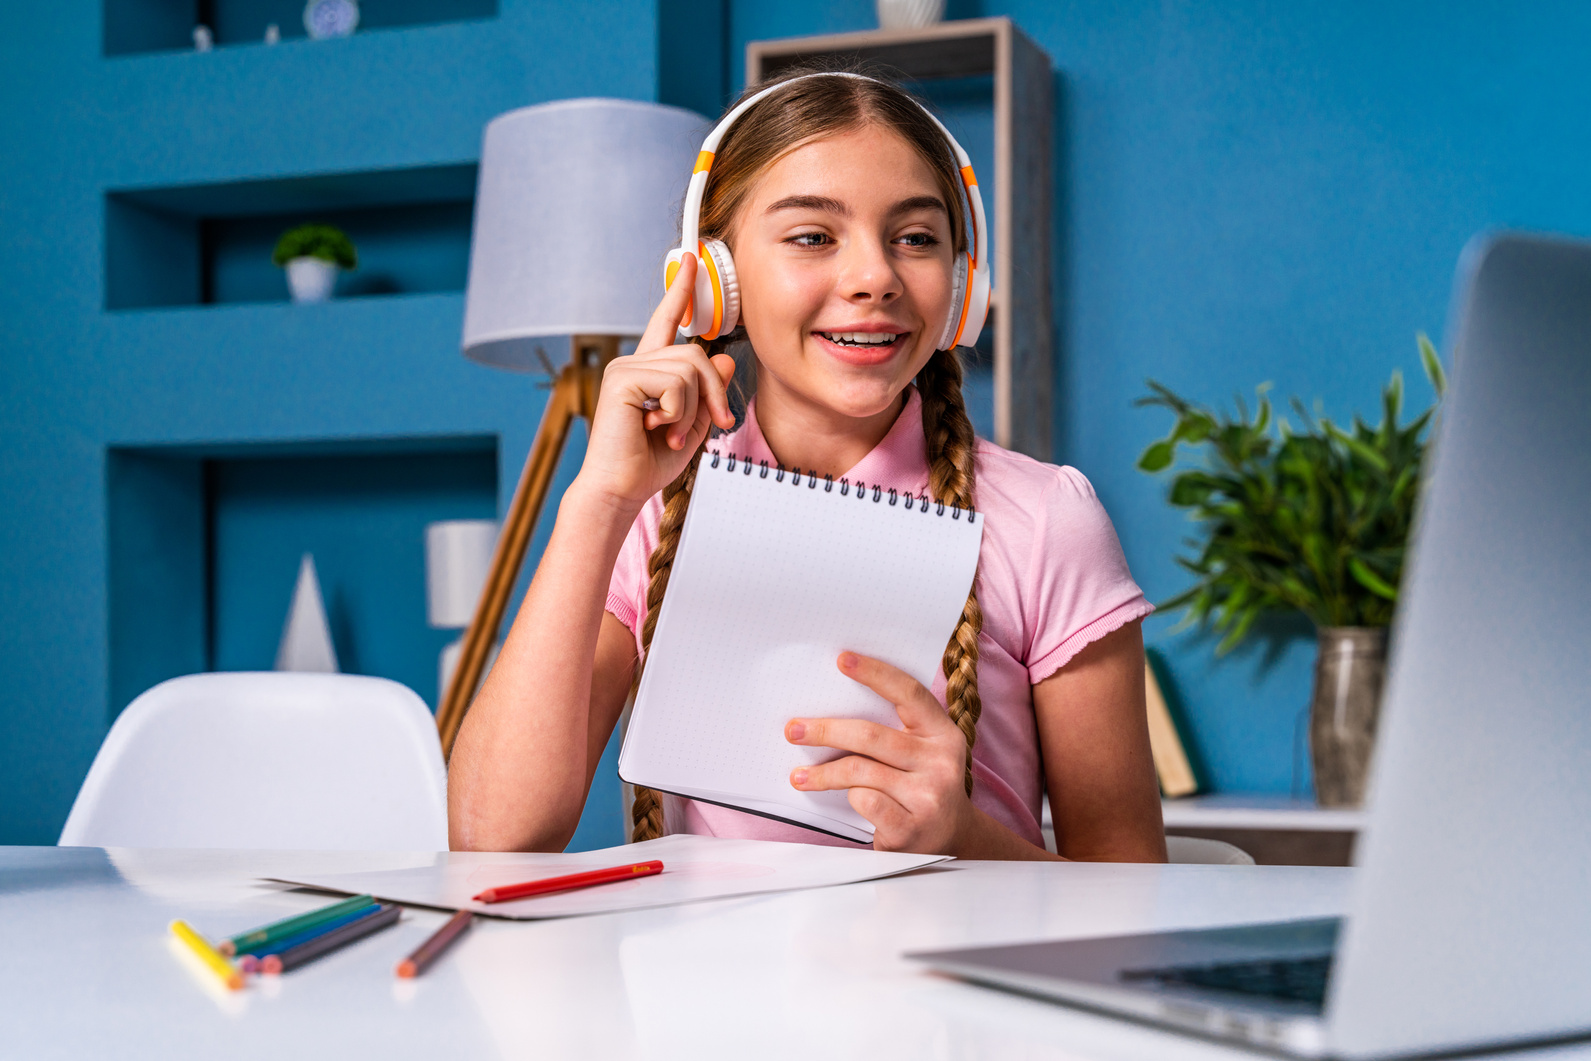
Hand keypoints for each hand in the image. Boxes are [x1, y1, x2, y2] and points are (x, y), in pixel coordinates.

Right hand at [576, 253, 737, 510]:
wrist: (620, 490)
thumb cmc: (648, 464)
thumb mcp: (692, 425)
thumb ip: (707, 392)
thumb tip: (722, 356)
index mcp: (647, 371)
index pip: (665, 322)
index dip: (680, 291)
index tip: (691, 259)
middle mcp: (633, 363)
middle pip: (696, 353)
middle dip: (715, 391)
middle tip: (718, 423)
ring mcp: (625, 369)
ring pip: (689, 368)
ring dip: (694, 407)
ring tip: (673, 432)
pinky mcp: (622, 379)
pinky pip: (675, 383)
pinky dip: (679, 412)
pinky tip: (658, 428)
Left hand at [785, 652, 972, 854]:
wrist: (952, 841)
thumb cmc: (922, 787)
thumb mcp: (922, 754)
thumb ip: (894, 732)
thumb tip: (831, 708)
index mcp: (944, 734)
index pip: (910, 693)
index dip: (875, 673)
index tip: (841, 659)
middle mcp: (942, 762)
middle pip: (871, 735)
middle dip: (826, 731)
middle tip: (793, 730)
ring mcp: (929, 797)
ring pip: (861, 771)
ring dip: (822, 773)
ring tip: (798, 775)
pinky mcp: (911, 828)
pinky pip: (865, 801)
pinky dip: (849, 797)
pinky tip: (844, 801)